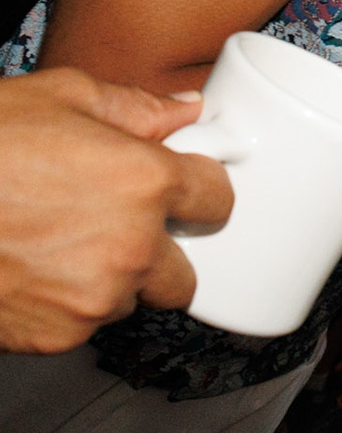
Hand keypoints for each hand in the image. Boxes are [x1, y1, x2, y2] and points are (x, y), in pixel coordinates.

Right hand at [0, 68, 232, 352]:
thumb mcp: (55, 97)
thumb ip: (134, 108)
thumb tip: (185, 110)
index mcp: (144, 181)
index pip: (218, 198)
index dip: (200, 190)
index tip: (183, 189)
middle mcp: (131, 245)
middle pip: (186, 268)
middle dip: (160, 249)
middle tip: (115, 226)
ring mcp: (96, 296)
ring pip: (133, 298)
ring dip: (112, 280)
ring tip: (59, 245)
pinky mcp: (59, 335)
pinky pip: (87, 324)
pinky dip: (69, 305)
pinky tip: (33, 270)